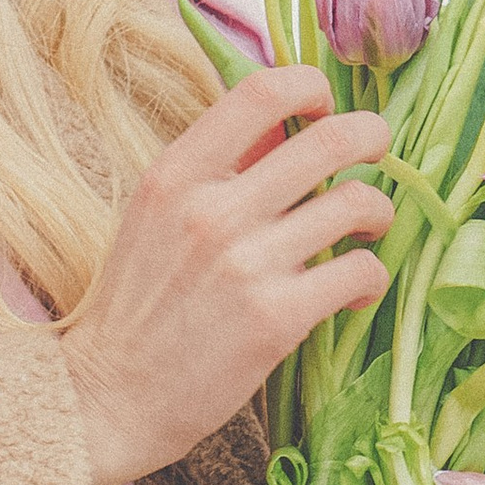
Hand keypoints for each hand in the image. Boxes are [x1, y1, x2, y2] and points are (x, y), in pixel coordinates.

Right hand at [60, 67, 391, 484]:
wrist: (107, 397)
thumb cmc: (137, 304)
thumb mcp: (156, 214)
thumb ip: (217, 166)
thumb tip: (285, 118)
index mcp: (175, 174)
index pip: (261, 92)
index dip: (310, 87)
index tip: (323, 106)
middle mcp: (211, 210)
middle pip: (330, 139)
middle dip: (371, 137)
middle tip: (377, 148)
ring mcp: (246, 265)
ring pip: (357, 204)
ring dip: (376, 211)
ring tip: (368, 227)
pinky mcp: (276, 319)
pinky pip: (359, 272)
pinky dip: (369, 277)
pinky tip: (354, 289)